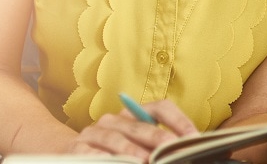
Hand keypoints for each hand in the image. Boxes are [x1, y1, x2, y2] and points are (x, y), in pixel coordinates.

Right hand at [68, 99, 199, 161]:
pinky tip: (113, 163)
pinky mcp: (77, 148)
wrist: (73, 152)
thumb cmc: (115, 149)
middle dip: (157, 138)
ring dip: (131, 151)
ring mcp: (94, 132)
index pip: (160, 108)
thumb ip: (158, 143)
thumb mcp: (137, 142)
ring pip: (115, 139)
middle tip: (171, 148)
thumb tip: (185, 149)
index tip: (193, 136)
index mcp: (134, 113)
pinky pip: (91, 153)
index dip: (178, 121)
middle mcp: (115, 119)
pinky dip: (102, 158)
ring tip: (145, 160)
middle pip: (140, 126)